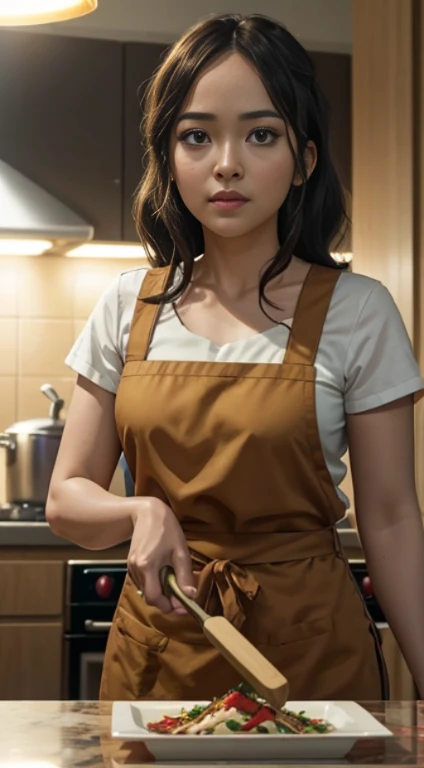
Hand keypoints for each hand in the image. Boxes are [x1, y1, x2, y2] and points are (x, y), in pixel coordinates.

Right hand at [127, 497, 195, 613]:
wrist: (147, 513)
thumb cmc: (166, 529)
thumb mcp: (180, 551)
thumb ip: (185, 576)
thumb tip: (191, 596)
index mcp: (146, 566)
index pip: (154, 599)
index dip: (169, 606)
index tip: (184, 606)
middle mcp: (135, 570)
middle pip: (150, 597)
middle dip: (167, 600)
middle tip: (183, 595)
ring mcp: (130, 568)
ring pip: (146, 591)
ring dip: (161, 592)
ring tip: (174, 579)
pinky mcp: (131, 566)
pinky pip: (144, 583)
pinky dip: (155, 584)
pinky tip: (164, 573)